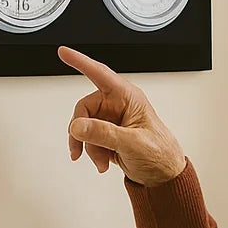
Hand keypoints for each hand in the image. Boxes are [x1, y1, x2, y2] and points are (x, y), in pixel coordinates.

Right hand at [58, 46, 185, 185]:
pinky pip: (88, 138)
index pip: (101, 75)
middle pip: (84, 108)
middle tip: (80, 149)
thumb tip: (79, 126)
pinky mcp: (107, 134)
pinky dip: (92, 152)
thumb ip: (105, 134)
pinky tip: (103, 162)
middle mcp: (118, 105)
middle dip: (82, 131)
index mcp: (129, 97)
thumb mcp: (133, 143)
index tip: (64, 52)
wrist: (163, 175)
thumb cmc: (160, 154)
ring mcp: (111, 120)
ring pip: (84, 126)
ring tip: (100, 161)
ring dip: (88, 146)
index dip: (81, 62)